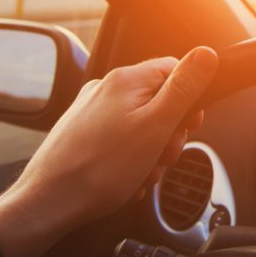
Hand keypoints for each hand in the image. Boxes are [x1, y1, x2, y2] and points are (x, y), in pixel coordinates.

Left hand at [0, 47, 218, 256]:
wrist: (49, 202)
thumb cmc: (100, 169)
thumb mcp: (156, 127)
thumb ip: (183, 89)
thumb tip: (206, 54)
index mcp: (126, 80)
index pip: (174, 70)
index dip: (189, 100)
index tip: (189, 126)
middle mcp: (105, 88)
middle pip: (158, 100)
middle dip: (169, 132)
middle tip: (163, 157)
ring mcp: (91, 111)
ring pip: (140, 124)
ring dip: (151, 151)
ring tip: (141, 174)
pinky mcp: (82, 132)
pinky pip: (120, 140)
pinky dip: (130, 159)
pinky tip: (126, 179)